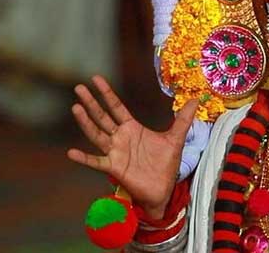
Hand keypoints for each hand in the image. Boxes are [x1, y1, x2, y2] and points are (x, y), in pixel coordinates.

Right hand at [67, 76, 198, 219]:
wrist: (163, 190)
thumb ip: (183, 119)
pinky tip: (71, 153)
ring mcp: (114, 152)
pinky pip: (96, 162)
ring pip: (97, 134)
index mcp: (132, 128)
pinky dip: (84, 158)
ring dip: (86, 122)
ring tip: (75, 107)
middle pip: (102, 116)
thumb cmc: (165, 165)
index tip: (95, 78)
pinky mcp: (114, 168)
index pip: (116, 106)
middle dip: (91, 102)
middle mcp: (120, 137)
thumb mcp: (175, 139)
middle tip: (78, 87)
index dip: (106, 93)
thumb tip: (196, 100)